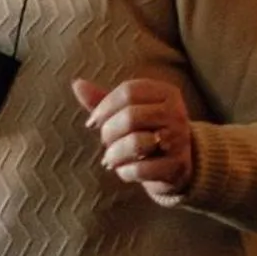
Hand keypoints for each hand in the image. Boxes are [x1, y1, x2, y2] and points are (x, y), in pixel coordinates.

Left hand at [73, 79, 194, 199]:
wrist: (177, 165)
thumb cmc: (146, 132)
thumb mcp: (128, 112)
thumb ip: (103, 99)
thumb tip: (77, 84)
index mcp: (166, 93)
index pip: (128, 91)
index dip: (104, 107)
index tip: (92, 122)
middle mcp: (176, 113)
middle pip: (130, 116)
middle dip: (108, 132)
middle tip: (105, 142)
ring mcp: (180, 140)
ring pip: (136, 143)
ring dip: (114, 154)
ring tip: (110, 159)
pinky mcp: (177, 166)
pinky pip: (141, 169)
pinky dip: (124, 171)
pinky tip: (123, 170)